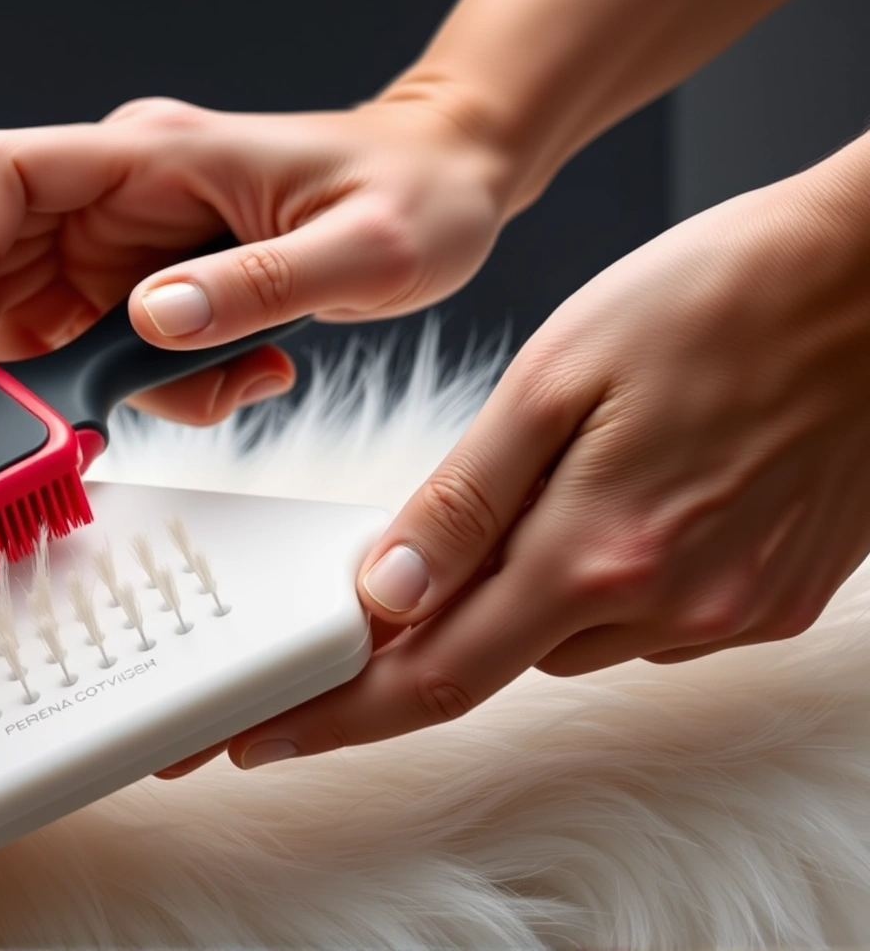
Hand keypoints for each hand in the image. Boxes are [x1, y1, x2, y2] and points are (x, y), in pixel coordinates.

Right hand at [0, 94, 513, 422]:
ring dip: (78, 376)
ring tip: (195, 387)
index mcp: (153, 155)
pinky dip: (128, 388)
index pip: (3, 171)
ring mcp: (119, 239)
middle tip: (56, 396)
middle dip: (4, 336)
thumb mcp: (363, 249)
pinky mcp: (134, 284)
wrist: (448, 183)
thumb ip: (256, 286)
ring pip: (29, 314)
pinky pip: (86, 347)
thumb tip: (154, 319)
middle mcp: (117, 193)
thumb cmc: (415, 194)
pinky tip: (222, 380)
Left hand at [169, 149, 869, 775]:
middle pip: (496, 660)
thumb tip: (385, 592)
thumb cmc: (718, 297)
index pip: (433, 679)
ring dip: (519, 599)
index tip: (260, 737)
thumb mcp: (555, 376)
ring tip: (527, 500)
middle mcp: (667, 608)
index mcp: (597, 553)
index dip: (335, 718)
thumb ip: (466, 499)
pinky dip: (598, 582)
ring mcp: (728, 615)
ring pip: (569, 638)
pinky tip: (610, 506)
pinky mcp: (773, 606)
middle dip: (417, 645)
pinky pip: (645, 620)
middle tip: (365, 603)